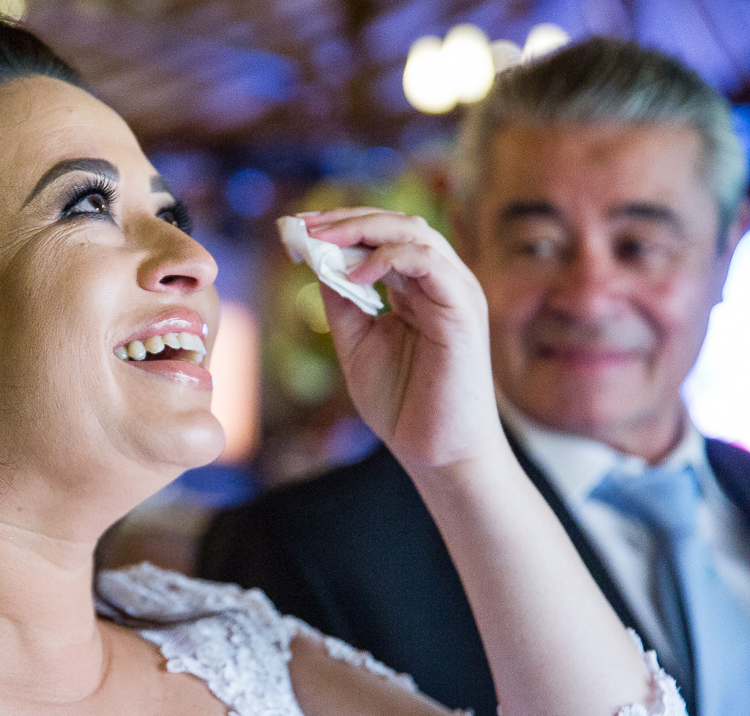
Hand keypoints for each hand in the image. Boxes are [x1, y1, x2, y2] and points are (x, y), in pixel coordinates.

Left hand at [300, 209, 503, 470]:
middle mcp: (440, 281)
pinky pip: (426, 262)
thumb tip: (316, 261)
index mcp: (417, 288)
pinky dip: (388, 258)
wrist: (436, 451)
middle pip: (397, 224)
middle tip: (302, 226)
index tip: (297, 228)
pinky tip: (356, 274)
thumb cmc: (401, 403)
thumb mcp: (356, 343)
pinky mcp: (462, 309)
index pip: (382, 236)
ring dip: (362, 229)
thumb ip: (342, 302)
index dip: (341, 226)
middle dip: (346, 220)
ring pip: (413, 232)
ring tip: (321, 240)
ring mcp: (455, 291)